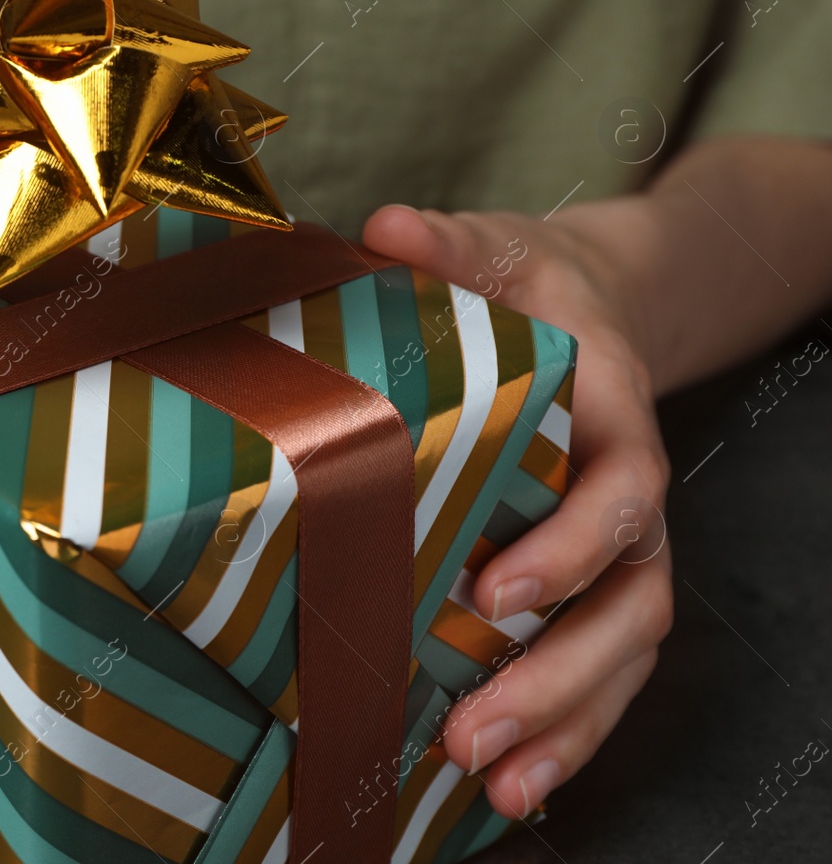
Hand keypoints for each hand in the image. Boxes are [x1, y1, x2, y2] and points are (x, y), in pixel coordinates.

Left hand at [362, 202, 673, 818]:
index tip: (502, 591)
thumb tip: (382, 227)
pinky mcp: (590, 587)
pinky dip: (565, 731)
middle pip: (628, 604)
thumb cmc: (533, 288)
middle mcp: (627, 496)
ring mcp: (618, 553)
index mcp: (611, 417)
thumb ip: (446, 244)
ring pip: (619, 656)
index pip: (619, 491)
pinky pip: (598, 671)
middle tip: (477, 729)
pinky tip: (510, 782)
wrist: (585, 311)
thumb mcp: (496, 249)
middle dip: (560, 678)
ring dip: (564, 727)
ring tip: (496, 784)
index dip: (574, 545)